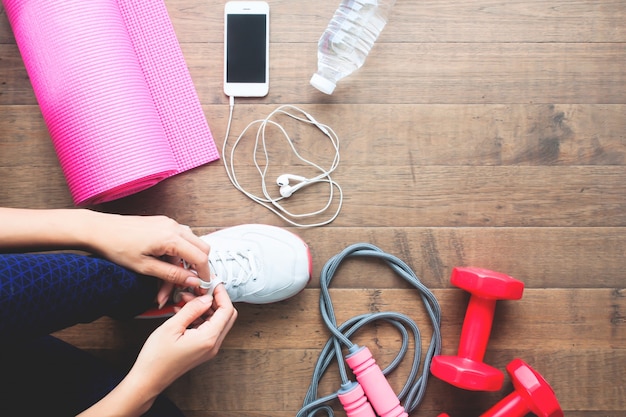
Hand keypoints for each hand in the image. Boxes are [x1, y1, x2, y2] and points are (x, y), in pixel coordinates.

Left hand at [88, 212, 210, 284]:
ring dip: (185, 263)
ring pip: (191, 244)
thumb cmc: (116, 246)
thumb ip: (172, 274)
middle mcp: (173, 227)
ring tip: (169, 280)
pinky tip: (165, 266)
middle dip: (198, 268)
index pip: (200, 257)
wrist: (98, 230)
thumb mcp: (145, 267)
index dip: (204, 274)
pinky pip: (180, 238)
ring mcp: (168, 223)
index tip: (202, 286)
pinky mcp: (162, 223)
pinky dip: (178, 254)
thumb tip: (192, 280)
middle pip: (202, 248)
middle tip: (189, 284)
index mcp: (171, 238)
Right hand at [131, 285, 236, 391]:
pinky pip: (208, 328)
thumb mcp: (172, 327)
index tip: (211, 283)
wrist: (148, 380)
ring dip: (205, 308)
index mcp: (208, 338)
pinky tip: (183, 311)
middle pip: (226, 315)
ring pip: (217, 321)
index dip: (221, 293)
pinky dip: (200, 317)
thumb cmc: (156, 357)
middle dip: (215, 299)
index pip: (227, 310)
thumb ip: (192, 310)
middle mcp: (213, 345)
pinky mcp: (202, 349)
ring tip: (186, 300)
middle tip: (199, 290)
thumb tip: (206, 297)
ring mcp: (209, 348)